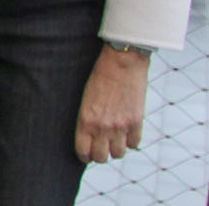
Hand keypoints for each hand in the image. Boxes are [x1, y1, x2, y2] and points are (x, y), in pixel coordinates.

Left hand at [74, 44, 149, 161]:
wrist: (122, 62)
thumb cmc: (99, 77)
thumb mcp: (85, 98)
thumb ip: (87, 118)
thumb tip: (89, 135)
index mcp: (85, 120)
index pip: (83, 151)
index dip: (84, 155)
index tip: (85, 153)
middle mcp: (103, 127)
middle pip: (101, 157)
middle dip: (99, 155)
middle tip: (100, 148)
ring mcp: (121, 126)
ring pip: (119, 154)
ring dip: (116, 149)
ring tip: (113, 140)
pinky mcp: (137, 122)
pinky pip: (135, 144)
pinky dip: (131, 141)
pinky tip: (126, 133)